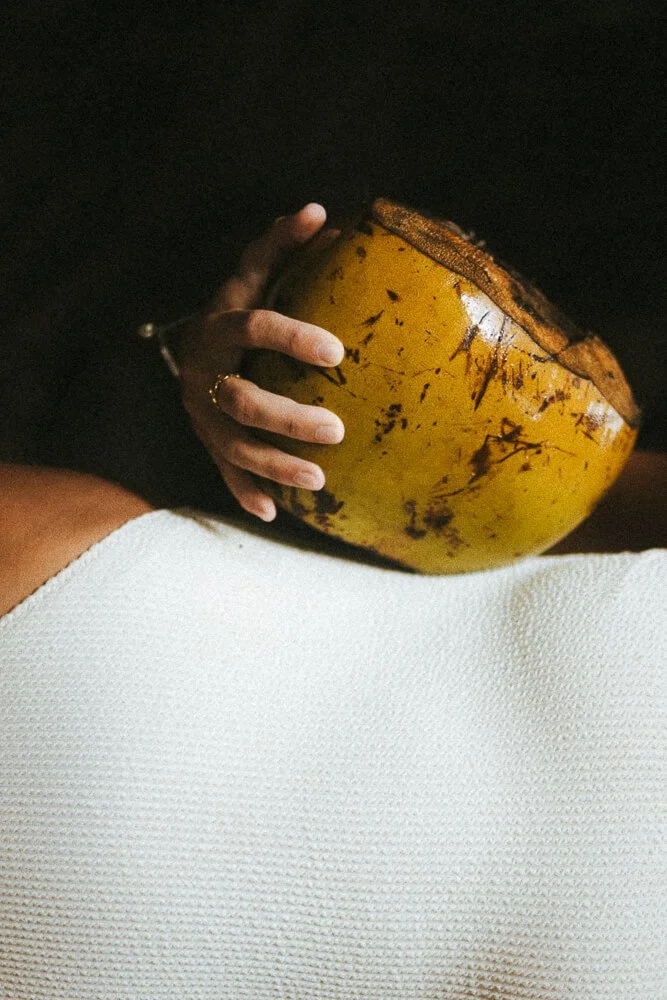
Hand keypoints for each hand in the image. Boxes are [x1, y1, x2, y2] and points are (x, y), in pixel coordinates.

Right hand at [178, 204, 344, 520]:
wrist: (192, 349)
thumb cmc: (239, 309)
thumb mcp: (253, 278)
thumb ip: (280, 249)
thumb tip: (319, 212)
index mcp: (221, 324)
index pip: (254, 326)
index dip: (291, 337)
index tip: (337, 352)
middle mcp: (205, 371)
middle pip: (241, 399)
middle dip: (287, 418)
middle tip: (337, 429)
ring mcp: (202, 412)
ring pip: (234, 445)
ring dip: (275, 464)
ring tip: (319, 478)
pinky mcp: (206, 441)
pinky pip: (223, 472)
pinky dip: (246, 493)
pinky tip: (274, 513)